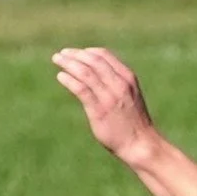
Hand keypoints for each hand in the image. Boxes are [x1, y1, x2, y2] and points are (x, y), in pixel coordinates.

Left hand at [52, 46, 158, 165]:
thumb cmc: (133, 121)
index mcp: (127, 77)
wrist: (139, 143)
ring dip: (69, 64)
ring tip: (57, 61)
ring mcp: (109, 96)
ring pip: (85, 72)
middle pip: (92, 61)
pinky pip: (81, 89)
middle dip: (74, 55)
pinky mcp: (99, 110)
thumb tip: (96, 76)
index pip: (103, 56)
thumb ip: (116, 83)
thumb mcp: (129, 95)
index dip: (86, 52)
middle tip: (60, 55)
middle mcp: (118, 84)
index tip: (75, 54)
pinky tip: (60, 77)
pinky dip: (69, 80)